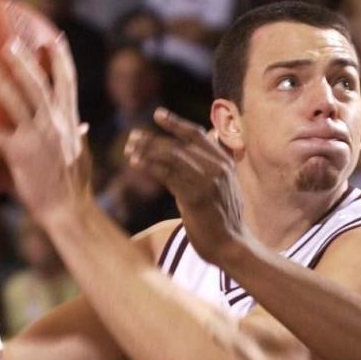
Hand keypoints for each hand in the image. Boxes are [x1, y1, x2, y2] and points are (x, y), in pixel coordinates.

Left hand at [0, 35, 90, 225]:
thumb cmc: (75, 187)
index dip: (61, 58)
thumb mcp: (82, 156)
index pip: (68, 83)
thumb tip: (84, 126)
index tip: (54, 38)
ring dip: (2, 82)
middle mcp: (56, 125)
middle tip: (10, 41)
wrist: (71, 211)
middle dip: (26, 60)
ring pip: (19, 102)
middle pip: (41, 84)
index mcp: (70, 122)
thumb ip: (79, 137)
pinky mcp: (22, 155)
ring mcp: (40, 138)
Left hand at [125, 108, 246, 264]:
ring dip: (147, 151)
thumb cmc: (223, 219)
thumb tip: (195, 152)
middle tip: (132, 137)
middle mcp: (218, 168)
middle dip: (153, 139)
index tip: (157, 115)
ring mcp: (207, 181)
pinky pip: (167, 175)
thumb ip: (211, 168)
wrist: (231, 245)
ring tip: (129, 149)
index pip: (197, 135)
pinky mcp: (195, 196)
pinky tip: (135, 164)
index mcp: (225, 162)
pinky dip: (149, 167)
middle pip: (179, 144)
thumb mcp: (224, 187)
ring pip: (172, 157)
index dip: (176, 123)